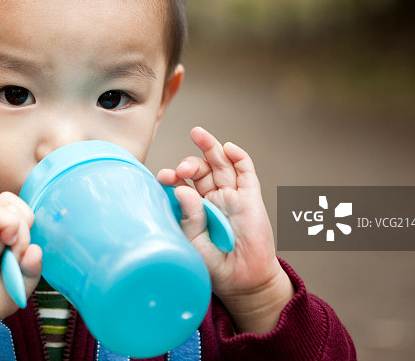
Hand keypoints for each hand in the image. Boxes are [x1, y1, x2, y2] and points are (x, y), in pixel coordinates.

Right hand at [0, 192, 41, 356]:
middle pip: (23, 207)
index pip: (28, 215)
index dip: (34, 233)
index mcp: (10, 239)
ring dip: (20, 230)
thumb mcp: (20, 286)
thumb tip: (35, 249)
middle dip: (29, 230)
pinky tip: (6, 245)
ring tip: (10, 254)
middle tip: (17, 256)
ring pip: (12, 205)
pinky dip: (10, 226)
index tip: (25, 257)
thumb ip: (33, 268)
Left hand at [156, 127, 292, 333]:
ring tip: (198, 134)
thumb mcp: (194, 242)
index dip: (172, 176)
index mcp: (193, 207)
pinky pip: (246, 172)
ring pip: (220, 163)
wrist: (243, 281)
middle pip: (200, 169)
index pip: (181, 183)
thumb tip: (182, 189)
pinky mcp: (251, 197)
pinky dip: (238, 156)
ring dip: (210, 147)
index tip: (163, 178)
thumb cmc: (214, 264)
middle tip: (182, 169)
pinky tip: (228, 148)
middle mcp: (211, 197)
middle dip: (189, 163)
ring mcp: (231, 195)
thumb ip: (190, 216)